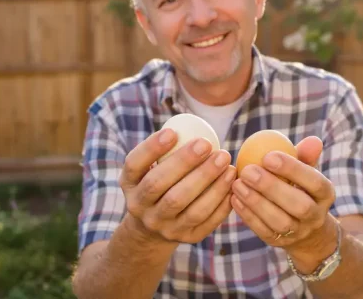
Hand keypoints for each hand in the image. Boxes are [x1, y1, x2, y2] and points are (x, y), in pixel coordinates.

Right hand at [119, 128, 235, 244]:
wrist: (153, 228)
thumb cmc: (157, 183)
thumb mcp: (148, 168)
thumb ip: (165, 151)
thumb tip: (192, 123)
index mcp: (130, 184)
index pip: (135, 165)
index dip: (152, 149)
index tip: (173, 132)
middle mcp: (141, 208)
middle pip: (162, 187)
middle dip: (187, 164)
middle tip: (211, 146)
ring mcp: (164, 227)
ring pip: (188, 207)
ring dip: (211, 183)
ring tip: (227, 163)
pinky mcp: (186, 238)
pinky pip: (207, 221)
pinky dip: (222, 202)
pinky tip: (232, 183)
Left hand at [231, 136, 336, 253]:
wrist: (306, 228)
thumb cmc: (301, 188)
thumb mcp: (307, 171)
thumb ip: (306, 156)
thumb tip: (312, 140)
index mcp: (325, 194)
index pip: (315, 182)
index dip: (293, 169)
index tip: (268, 155)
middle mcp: (316, 216)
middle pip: (299, 206)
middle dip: (272, 187)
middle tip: (248, 170)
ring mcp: (298, 233)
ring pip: (279, 222)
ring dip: (256, 202)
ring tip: (238, 184)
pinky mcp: (279, 242)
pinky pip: (263, 231)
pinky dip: (247, 215)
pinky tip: (234, 198)